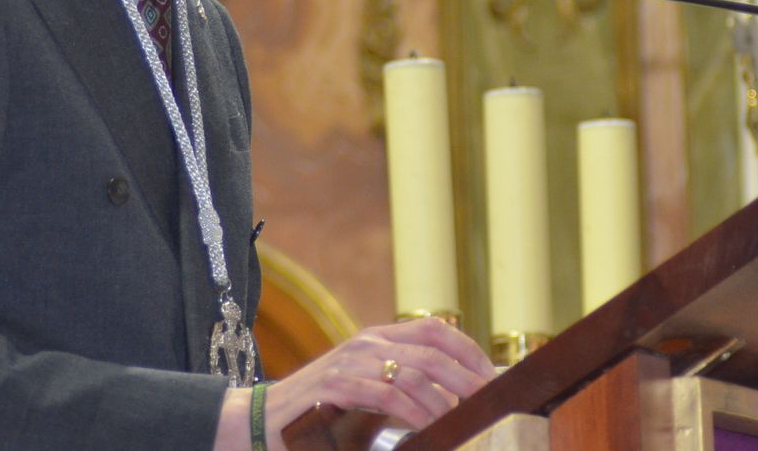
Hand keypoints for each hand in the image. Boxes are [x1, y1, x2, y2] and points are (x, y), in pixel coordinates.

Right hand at [260, 317, 495, 448]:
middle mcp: (367, 344)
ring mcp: (349, 363)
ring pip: (412, 374)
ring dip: (443, 400)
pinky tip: (426, 426)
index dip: (468, 351)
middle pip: (431, 352)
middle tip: (488, 401)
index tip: (492, 376)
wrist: (266, 419)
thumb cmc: (324, 410)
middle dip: (466, 377)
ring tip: (459, 421)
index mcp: (378, 338)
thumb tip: (454, 398)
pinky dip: (411, 411)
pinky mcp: (334, 387)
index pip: (435, 330)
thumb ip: (402, 385)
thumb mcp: (367, 388)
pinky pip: (383, 394)